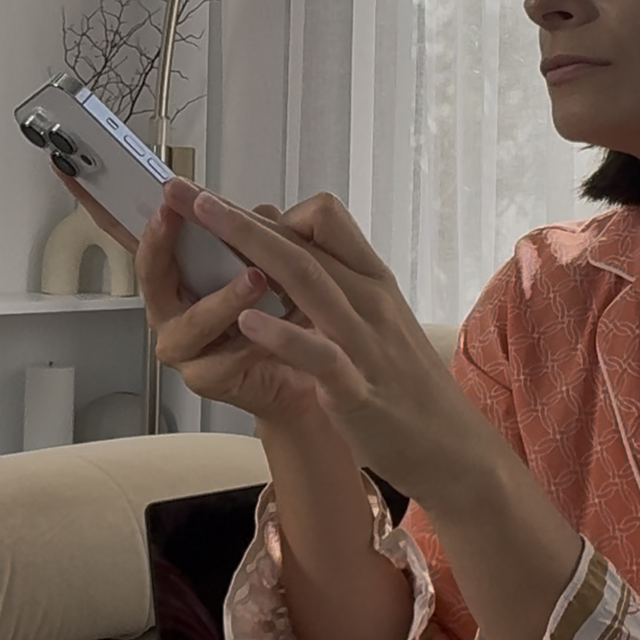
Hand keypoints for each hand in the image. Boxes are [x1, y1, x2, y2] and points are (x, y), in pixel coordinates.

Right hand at [54, 170, 323, 423]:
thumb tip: (248, 206)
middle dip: (159, 241)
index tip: (73, 169)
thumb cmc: (281, 311)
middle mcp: (170, 306)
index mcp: (175, 270)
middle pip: (149, 272)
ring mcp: (185, 344)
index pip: (128, 231)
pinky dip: (252, 341)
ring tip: (253, 279)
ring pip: (190, 322)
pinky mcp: (208, 377)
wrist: (309, 367)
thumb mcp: (268, 253)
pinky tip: (274, 326)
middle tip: (174, 213)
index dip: (96, 203)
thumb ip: (250, 228)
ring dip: (221, 299)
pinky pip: (225, 360)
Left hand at [162, 180, 497, 501]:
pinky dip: (284, 334)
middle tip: (185, 190)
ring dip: (252, 246)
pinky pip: (321, 354)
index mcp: (372, 282)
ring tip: (204, 222)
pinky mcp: (358, 390)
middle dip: (237, 214)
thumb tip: (279, 239)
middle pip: (301, 241)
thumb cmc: (406, 385)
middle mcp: (369, 301)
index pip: (324, 219)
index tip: (217, 206)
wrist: (454, 448)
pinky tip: (248, 322)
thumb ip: (333, 283)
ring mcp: (364, 344)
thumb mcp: (375, 322)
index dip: (267, 209)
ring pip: (309, 280)